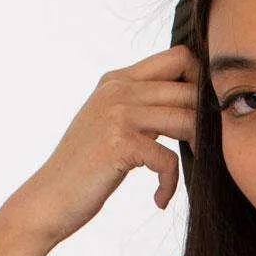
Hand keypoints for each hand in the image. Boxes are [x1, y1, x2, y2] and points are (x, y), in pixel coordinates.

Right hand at [9, 43, 202, 247]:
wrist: (50, 197)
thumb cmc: (87, 167)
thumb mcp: (112, 122)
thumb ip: (142, 106)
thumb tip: (189, 102)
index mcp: (118, 79)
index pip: (179, 57)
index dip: (202, 84)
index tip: (200, 118)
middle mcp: (118, 89)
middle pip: (189, 89)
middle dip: (205, 123)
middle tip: (200, 153)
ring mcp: (117, 113)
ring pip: (186, 120)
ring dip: (195, 151)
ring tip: (177, 174)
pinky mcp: (119, 143)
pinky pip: (169, 160)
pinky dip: (169, 184)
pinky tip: (159, 198)